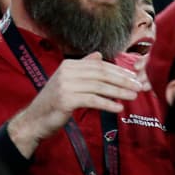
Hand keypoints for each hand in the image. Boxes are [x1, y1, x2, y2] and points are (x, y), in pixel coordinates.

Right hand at [8, 52, 143, 154]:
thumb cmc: (54, 102)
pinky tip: (118, 108)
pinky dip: (107, 104)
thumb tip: (98, 55)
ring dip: (119, 92)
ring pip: (99, 86)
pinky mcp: (66, 100)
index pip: (99, 65)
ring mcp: (65, 85)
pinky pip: (92, 100)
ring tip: (133, 97)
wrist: (35, 119)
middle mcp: (67, 72)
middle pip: (101, 74)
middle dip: (122, 80)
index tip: (134, 78)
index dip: (118, 71)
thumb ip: (83, 68)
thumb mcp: (68, 81)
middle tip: (139, 86)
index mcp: (69, 65)